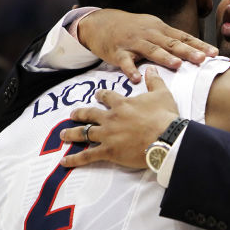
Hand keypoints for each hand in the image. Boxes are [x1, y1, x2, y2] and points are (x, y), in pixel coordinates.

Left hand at [60, 67, 179, 168]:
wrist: (166, 138)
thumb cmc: (164, 117)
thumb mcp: (162, 95)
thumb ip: (154, 81)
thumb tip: (151, 68)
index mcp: (122, 104)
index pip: (107, 96)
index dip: (101, 95)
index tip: (97, 94)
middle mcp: (111, 118)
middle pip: (90, 114)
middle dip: (80, 114)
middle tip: (73, 114)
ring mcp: (107, 135)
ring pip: (84, 133)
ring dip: (72, 134)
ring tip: (63, 134)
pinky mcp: (108, 151)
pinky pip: (87, 155)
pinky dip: (75, 159)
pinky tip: (64, 161)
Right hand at [79, 9, 217, 82]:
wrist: (101, 22)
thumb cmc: (132, 29)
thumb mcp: (153, 29)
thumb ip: (170, 40)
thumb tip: (194, 51)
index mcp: (160, 29)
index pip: (183, 37)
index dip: (198, 45)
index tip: (214, 53)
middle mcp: (149, 34)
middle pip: (171, 43)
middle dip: (187, 51)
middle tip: (202, 59)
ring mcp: (133, 42)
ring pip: (151, 50)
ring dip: (164, 58)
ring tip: (177, 65)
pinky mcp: (118, 51)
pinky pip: (125, 61)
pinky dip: (130, 69)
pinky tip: (136, 78)